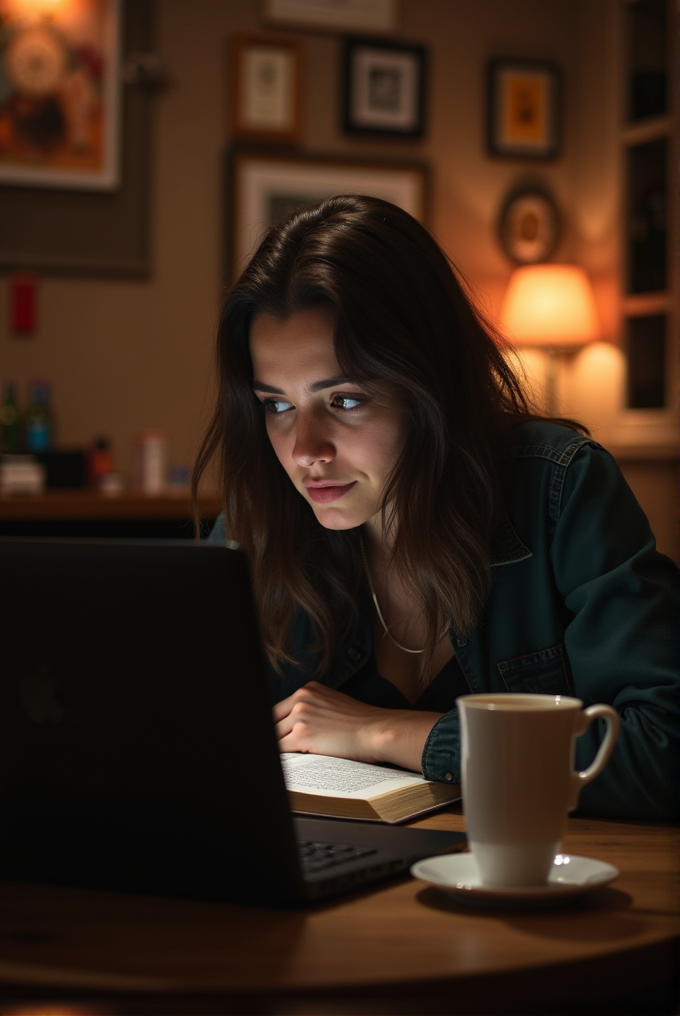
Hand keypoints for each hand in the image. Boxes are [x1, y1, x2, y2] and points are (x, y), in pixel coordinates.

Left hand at [272, 681, 442, 770]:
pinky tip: (292, 763)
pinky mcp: (303, 734)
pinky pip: (281, 749)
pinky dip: (284, 758)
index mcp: (308, 689)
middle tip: (280, 749)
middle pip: (272, 720)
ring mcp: (301, 715)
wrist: (378, 731)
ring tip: (288, 758)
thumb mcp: (332, 703)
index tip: (277, 736)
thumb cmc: (362, 722)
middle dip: (275, 736)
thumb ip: (312, 708)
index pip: (279, 708)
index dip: (276, 725)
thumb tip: (293, 726)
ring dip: (280, 748)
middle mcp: (302, 698)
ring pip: (274, 736)